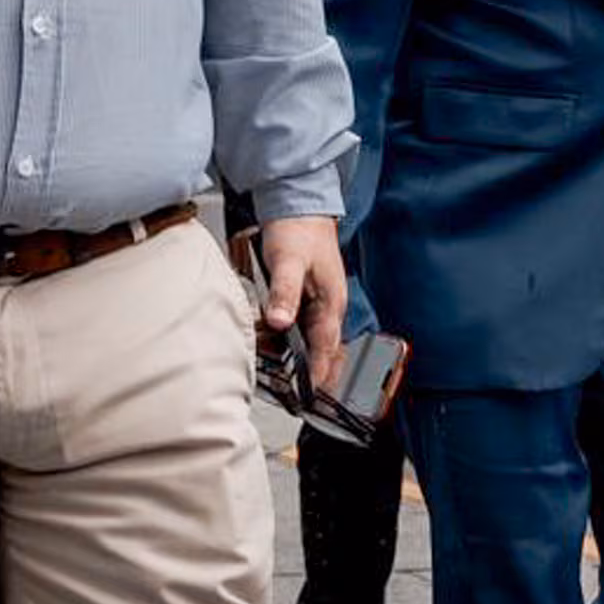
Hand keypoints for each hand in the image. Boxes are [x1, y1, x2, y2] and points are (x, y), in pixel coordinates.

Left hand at [259, 216, 348, 397]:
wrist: (298, 206)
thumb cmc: (299, 231)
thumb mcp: (288, 262)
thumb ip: (284, 294)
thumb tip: (279, 322)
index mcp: (331, 302)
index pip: (327, 347)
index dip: (320, 373)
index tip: (311, 397)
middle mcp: (327, 306)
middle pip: (322, 348)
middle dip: (312, 372)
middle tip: (296, 396)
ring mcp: (317, 302)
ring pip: (310, 339)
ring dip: (298, 356)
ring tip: (283, 376)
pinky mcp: (304, 297)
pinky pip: (299, 327)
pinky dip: (287, 339)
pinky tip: (272, 344)